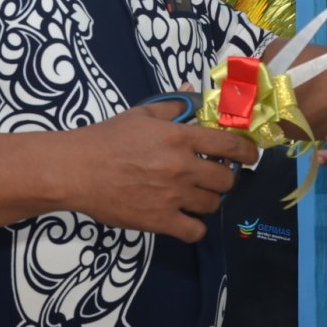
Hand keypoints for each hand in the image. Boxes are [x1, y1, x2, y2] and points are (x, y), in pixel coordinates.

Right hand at [61, 103, 259, 241]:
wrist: (76, 170)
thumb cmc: (106, 139)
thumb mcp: (140, 115)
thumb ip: (172, 107)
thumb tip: (192, 94)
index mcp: (180, 137)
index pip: (230, 146)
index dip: (247, 153)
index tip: (249, 157)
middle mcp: (183, 167)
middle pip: (226, 179)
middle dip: (224, 178)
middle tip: (211, 177)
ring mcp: (173, 196)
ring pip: (213, 205)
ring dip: (207, 200)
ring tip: (193, 196)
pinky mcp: (161, 221)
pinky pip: (195, 231)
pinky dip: (194, 227)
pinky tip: (184, 219)